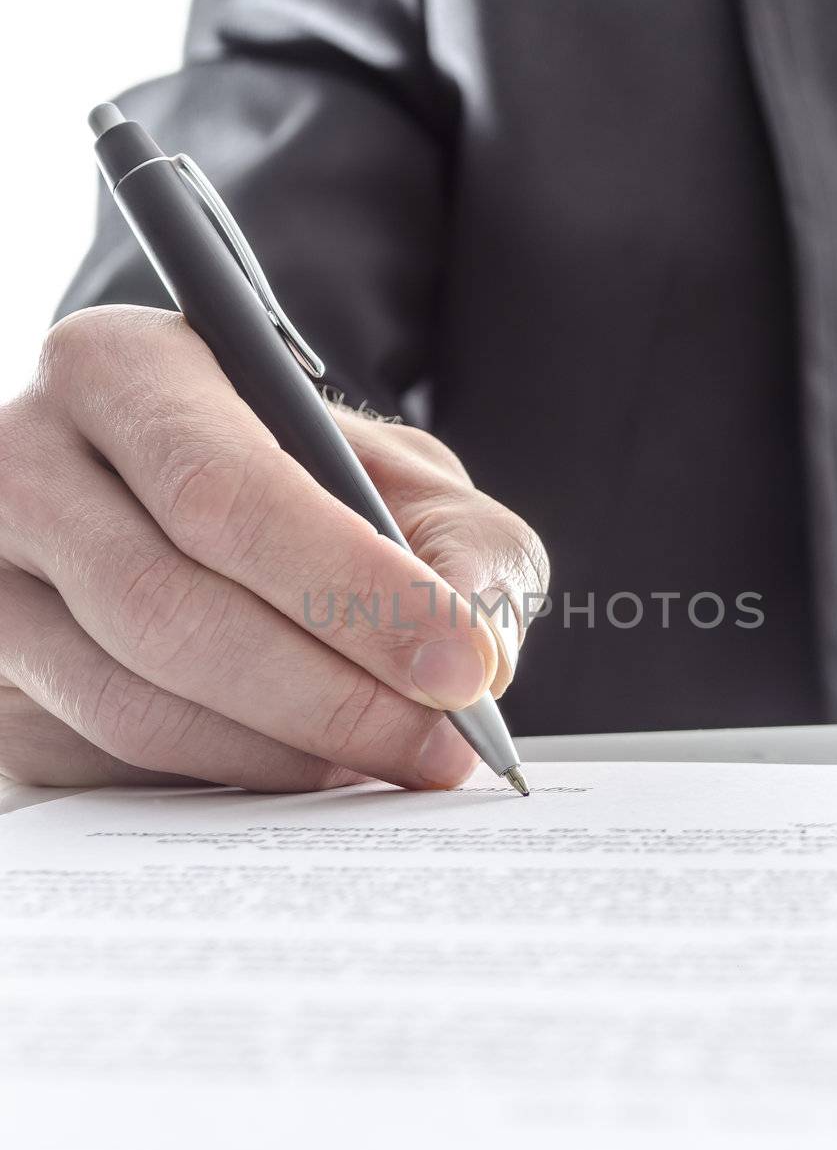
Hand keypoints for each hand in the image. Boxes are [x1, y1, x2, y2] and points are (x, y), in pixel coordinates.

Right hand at [0, 307, 548, 790]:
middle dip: (328, 693)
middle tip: (439, 745)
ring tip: (389, 761)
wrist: (187, 515)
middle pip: (166, 605)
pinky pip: (106, 759)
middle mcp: (26, 465)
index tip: (459, 666)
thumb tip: (478, 648)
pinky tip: (306, 769)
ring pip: (131, 699)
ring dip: (281, 751)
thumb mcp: (398, 476)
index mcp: (126, 372)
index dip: (349, 588)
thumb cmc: (301, 484)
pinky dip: (226, 777)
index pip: (226, 490)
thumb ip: (463, 544)